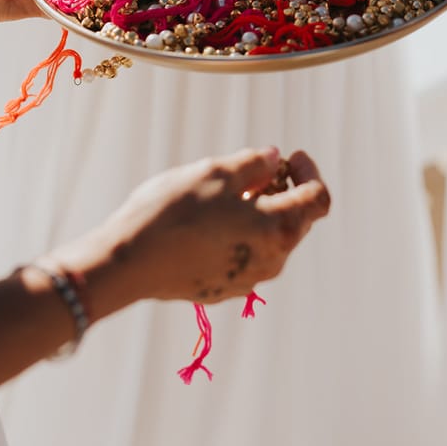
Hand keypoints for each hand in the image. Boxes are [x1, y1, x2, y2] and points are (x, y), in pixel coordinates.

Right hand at [63, 147, 330, 312]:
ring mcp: (248, 280)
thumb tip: (274, 159)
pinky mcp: (224, 289)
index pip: (317, 198)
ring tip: (234, 190)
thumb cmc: (174, 211)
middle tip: (260, 168)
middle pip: (297, 220)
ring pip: (271, 239)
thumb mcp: (216, 173)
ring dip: (263, 212)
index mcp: (278, 230)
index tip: (292, 156)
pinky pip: (247, 255)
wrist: (129, 263)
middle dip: (286, 190)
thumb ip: (253, 164)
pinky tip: (215, 217)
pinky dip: (243, 232)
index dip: (309, 172)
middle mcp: (272, 261)